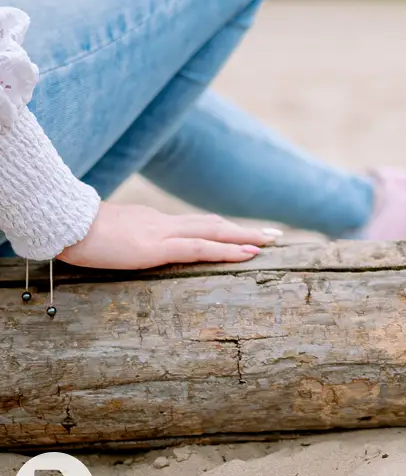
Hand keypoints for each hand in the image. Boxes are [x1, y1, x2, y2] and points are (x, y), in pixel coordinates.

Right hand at [57, 202, 276, 269]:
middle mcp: (164, 223)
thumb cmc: (76, 234)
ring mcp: (162, 233)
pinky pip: (201, 247)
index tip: (242, 233)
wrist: (61, 225)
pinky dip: (228, 249)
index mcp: (153, 222)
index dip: (221, 229)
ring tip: (271, 241)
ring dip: (245, 237)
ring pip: (215, 232)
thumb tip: (132, 248)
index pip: (195, 224)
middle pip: (213, 223)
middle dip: (244, 230)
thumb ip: (126, 241)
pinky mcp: (157, 247)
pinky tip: (249, 252)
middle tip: (273, 234)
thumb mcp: (108, 238)